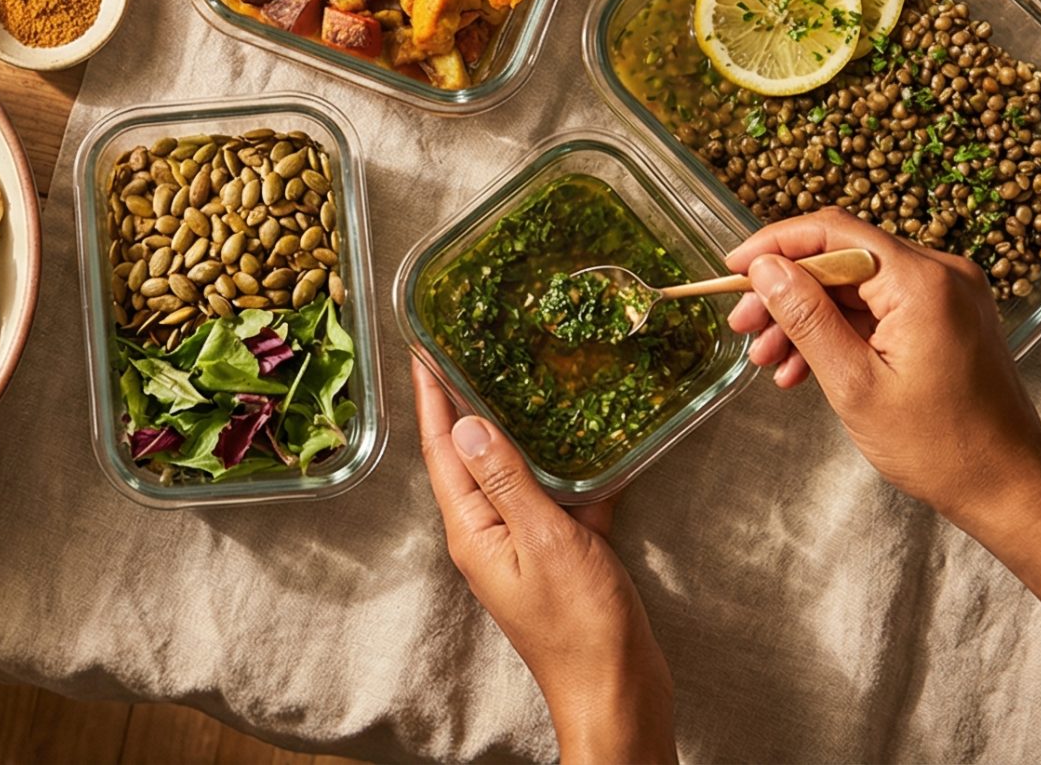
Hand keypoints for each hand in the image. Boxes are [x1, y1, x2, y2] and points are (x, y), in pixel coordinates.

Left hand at [413, 360, 675, 762]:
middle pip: (471, 456)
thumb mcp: (543, 541)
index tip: (422, 348)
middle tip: (468, 347)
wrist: (618, 692)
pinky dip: (570, 468)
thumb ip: (507, 481)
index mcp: (472, 530)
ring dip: (518, 429)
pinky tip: (590, 438)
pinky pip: (559, 498)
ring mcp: (524, 545)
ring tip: (522, 376)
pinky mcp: (561, 555)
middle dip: (465, 403)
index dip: (431, 397)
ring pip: (516, 473)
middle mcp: (489, 533)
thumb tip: (464, 425)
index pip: (441, 450)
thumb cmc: (580, 626)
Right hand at [725, 208, 1040, 528]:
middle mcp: (940, 274)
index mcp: (922, 281)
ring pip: (855, 287)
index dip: (774, 245)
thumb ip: (806, 317)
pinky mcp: (946, 319)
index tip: (732, 270)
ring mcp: (946, 296)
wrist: (1008, 487)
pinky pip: (878, 309)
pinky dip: (839, 332)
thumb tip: (764, 268)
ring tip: (767, 359)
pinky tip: (803, 368)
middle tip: (742, 327)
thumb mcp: (854, 383)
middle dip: (785, 291)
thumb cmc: (940, 446)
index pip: (833, 231)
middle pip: (841, 259)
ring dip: (806, 317)